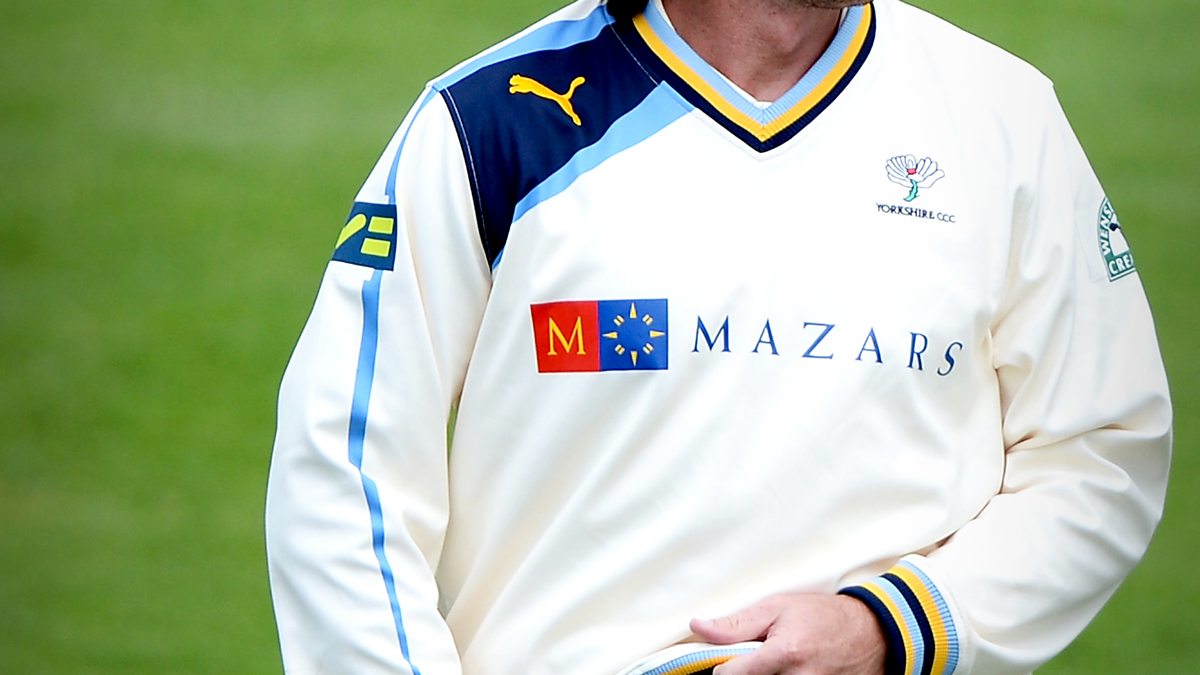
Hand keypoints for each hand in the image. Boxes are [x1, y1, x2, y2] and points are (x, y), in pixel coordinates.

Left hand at [690, 593, 884, 674]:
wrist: (870, 635)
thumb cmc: (822, 617)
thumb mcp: (777, 607)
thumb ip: (736, 624)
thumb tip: (698, 628)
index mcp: (783, 655)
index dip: (722, 668)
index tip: (727, 661)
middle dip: (747, 673)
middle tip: (760, 658)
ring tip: (779, 662)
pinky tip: (790, 671)